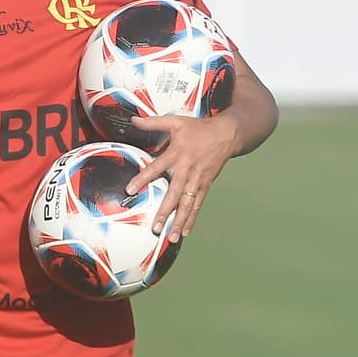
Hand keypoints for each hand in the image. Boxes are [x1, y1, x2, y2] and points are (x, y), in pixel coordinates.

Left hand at [126, 113, 240, 242]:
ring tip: (171, 237)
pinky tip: (184, 233)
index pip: (156, 168)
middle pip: (174, 195)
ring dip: (179, 222)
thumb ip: (153, 122)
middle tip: (155, 227)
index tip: (130, 190)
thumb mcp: (176, 121)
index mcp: (176, 154)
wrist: (227, 134)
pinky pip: (197, 205)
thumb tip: (132, 119)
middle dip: (164, 212)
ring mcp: (197, 181)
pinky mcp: (205, 186)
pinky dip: (191, 219)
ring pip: (187, 205)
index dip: (143, 179)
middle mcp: (186, 171)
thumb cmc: (198, 128)